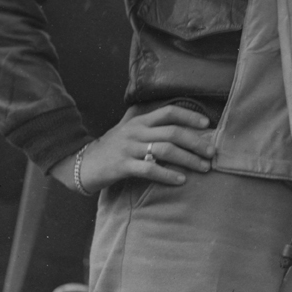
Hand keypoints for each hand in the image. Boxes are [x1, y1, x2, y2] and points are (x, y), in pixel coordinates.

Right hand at [49, 104, 215, 193]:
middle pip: (173, 132)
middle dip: (196, 142)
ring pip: (165, 150)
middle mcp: (136, 131)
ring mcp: (129, 148)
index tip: (207, 124)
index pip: (169, 112)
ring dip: (188, 159)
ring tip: (203, 167)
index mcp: (140, 121)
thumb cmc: (110, 147)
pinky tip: (180, 180)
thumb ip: (148, 124)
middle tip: (212, 153)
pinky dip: (167, 175)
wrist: (80, 163)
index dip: (189, 116)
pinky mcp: (122, 166)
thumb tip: (176, 120)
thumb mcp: (128, 129)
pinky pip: (149, 170)